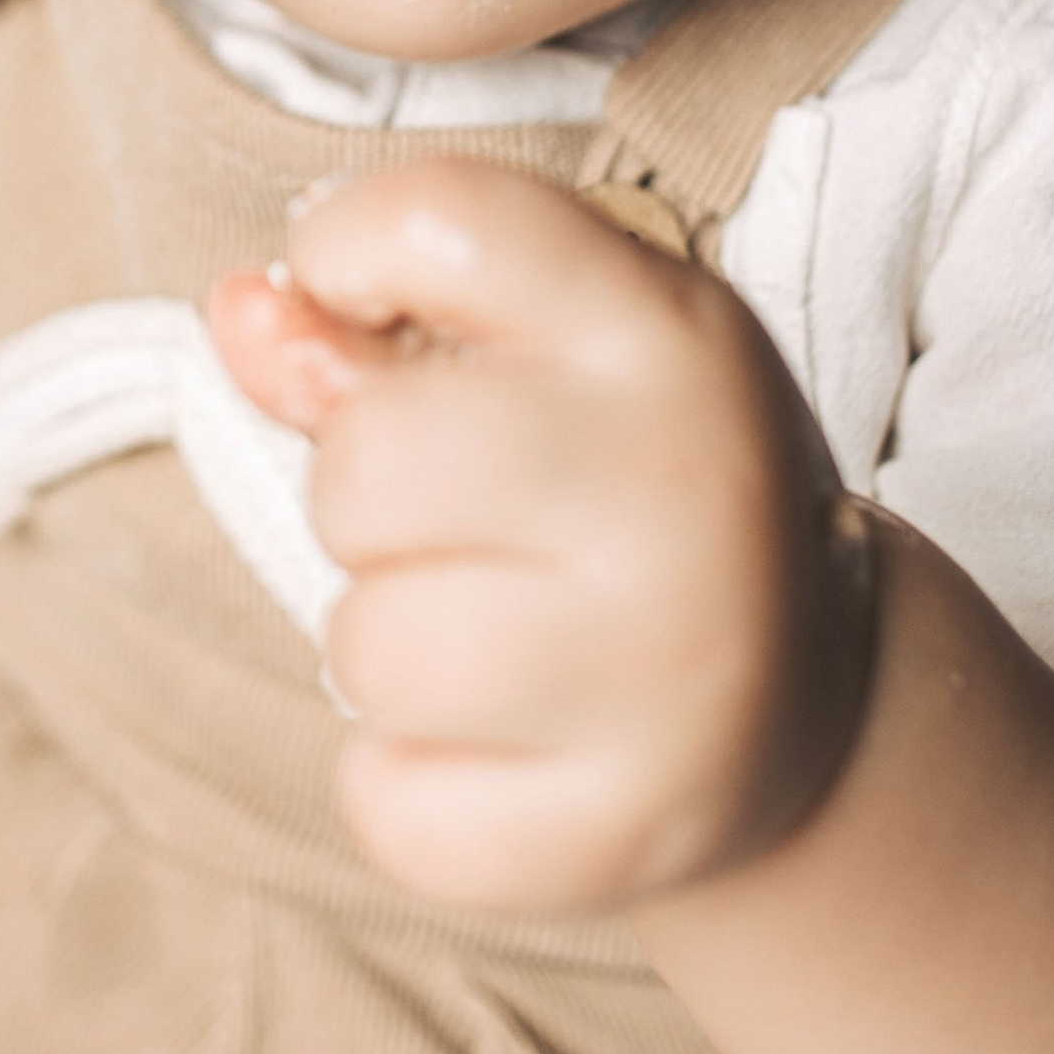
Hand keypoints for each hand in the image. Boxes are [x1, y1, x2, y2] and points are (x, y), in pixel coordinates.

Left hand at [208, 161, 874, 913]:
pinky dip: (408, 785)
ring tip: (485, 637)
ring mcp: (670, 673)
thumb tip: (240, 316)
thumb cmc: (628, 488)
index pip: (440, 224)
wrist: (813, 700)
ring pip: (363, 650)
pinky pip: (386, 805)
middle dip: (361, 499)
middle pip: (365, 467)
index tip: (361, 302)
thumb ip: (369, 326)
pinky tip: (500, 746)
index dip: (347, 249)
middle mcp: (684, 489)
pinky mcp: (627, 829)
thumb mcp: (541, 360)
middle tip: (453, 523)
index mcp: (664, 333)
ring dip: (384, 646)